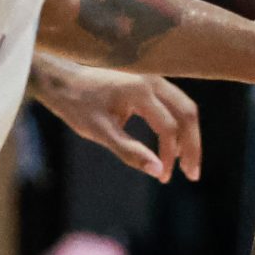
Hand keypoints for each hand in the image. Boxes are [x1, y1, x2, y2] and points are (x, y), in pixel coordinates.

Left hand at [29, 53, 200, 183]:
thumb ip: (129, 151)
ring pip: (184, 107)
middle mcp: (152, 79)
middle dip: (192, 146)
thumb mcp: (99, 132)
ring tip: (184, 163)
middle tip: (192, 175)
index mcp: (140, 91)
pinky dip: (178, 125)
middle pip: (187, 113)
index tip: (163, 177)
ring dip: (188, 136)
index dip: (171, 155)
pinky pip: (174, 103)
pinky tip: (173, 145)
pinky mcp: (150, 81)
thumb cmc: (77, 105)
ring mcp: (153, 77)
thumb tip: (158, 171)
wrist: (61, 79)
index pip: (169, 127)